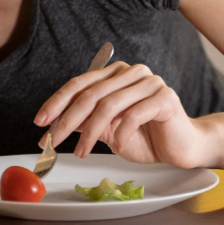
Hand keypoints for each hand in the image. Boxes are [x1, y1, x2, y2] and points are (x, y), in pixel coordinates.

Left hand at [35, 62, 209, 167]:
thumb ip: (86, 122)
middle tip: (52, 141)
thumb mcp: (108, 130)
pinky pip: (133, 115)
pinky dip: (121, 134)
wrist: (183, 146)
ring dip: (90, 132)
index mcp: (115, 74)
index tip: (40, 122)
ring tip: (80, 152)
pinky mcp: (165, 98)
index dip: (57, 102)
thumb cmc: (146, 137)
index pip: (79, 83)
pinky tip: (118, 148)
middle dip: (67, 119)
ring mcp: (150, 82)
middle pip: (90, 93)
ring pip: (108, 105)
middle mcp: (131, 72)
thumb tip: (53, 126)